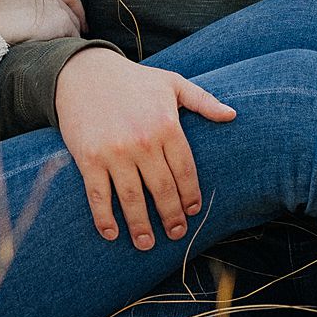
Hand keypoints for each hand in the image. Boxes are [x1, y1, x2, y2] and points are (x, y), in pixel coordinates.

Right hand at [0, 0, 86, 46]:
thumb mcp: (3, 4)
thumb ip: (17, 6)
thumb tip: (16, 19)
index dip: (76, 6)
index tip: (79, 19)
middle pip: (73, 12)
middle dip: (76, 25)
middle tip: (77, 38)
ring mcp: (58, 8)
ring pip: (75, 26)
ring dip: (72, 38)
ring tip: (68, 52)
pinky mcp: (62, 22)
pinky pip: (73, 37)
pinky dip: (70, 45)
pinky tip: (63, 55)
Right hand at [56, 48, 236, 249]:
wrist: (83, 73)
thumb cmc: (133, 80)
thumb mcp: (172, 83)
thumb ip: (203, 101)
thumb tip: (232, 115)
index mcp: (166, 125)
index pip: (185, 170)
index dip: (190, 195)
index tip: (193, 211)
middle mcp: (142, 141)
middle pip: (162, 190)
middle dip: (171, 217)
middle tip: (176, 234)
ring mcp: (113, 153)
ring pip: (132, 199)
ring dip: (141, 226)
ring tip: (147, 243)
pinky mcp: (88, 159)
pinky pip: (98, 196)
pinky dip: (104, 219)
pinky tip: (112, 234)